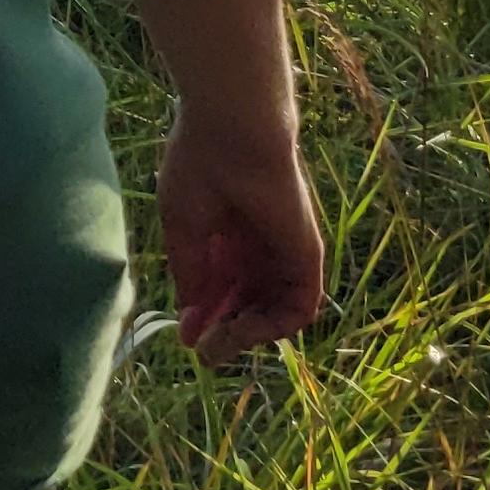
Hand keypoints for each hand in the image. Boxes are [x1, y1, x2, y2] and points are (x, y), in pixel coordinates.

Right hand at [157, 103, 325, 362]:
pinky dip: (275, 326)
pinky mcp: (307, 258)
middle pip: (247, 305)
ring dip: (250, 334)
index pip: (222, 290)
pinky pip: (300, 307)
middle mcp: (257, 249)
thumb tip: (188, 321)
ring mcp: (283, 255)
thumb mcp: (182, 230)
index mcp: (226, 236)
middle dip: (227, 332)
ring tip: (224, 340)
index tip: (189, 341)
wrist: (232, 137)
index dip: (206, 318)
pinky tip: (245, 327)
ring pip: (274, 311)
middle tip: (208, 353)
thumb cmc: (198, 169)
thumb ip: (190, 276)